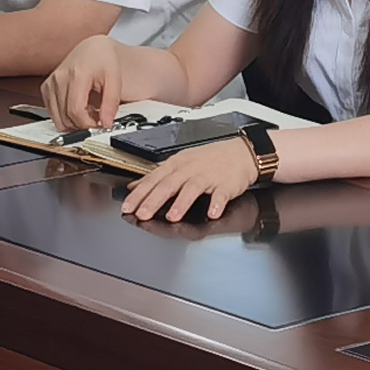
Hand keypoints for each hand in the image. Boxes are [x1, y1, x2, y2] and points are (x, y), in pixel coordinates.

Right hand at [41, 36, 129, 132]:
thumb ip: (111, 103)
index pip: (76, 111)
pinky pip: (52, 113)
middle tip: (96, 116)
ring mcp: (50, 84)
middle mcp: (59, 79)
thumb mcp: (115, 80)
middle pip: (66, 117)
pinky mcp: (46, 88)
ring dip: (73, 121)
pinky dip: (65, 116)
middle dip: (82, 123)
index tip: (99, 124)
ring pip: (57, 118)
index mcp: (76, 75)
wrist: (93, 49)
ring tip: (88, 110)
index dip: (88, 124)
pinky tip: (77, 107)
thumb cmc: (103, 61)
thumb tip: (106, 124)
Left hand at [119, 138, 261, 221]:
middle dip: (153, 200)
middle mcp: (190, 169)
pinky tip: (212, 213)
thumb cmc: (210, 159)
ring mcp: (208, 176)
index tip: (127, 207)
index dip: (139, 194)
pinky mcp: (226, 184)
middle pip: (169, 184)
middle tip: (141, 215)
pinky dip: (216, 203)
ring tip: (172, 217)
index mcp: (177, 164)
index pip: (154, 179)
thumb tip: (134, 187)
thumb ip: (157, 176)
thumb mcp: (179, 163)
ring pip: (192, 188)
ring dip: (182, 203)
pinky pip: (221, 194)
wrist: (242, 152)